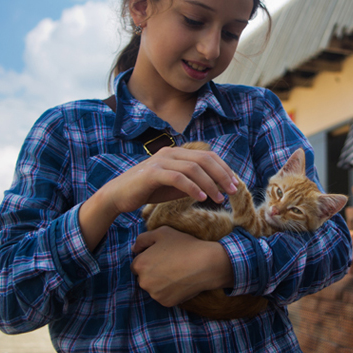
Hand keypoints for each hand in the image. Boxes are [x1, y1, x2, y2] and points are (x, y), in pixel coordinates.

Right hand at [106, 145, 238, 215]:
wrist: (118, 195)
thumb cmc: (148, 190)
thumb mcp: (174, 186)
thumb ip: (192, 183)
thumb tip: (216, 187)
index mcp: (177, 153)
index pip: (207, 156)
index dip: (224, 169)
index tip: (234, 184)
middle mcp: (171, 153)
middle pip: (204, 159)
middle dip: (222, 175)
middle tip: (232, 191)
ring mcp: (161, 161)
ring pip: (193, 168)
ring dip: (210, 184)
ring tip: (219, 199)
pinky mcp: (152, 173)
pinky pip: (178, 178)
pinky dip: (192, 188)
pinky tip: (201, 198)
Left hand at [130, 226, 233, 305]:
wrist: (206, 263)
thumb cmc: (184, 245)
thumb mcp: (162, 232)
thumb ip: (143, 239)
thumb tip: (134, 249)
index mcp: (139, 264)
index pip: (136, 265)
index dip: (148, 260)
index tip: (161, 257)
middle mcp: (143, 282)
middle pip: (143, 278)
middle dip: (152, 272)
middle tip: (169, 264)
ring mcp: (154, 294)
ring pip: (153, 288)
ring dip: (160, 283)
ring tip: (176, 273)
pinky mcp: (166, 302)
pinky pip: (163, 296)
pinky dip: (169, 291)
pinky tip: (180, 281)